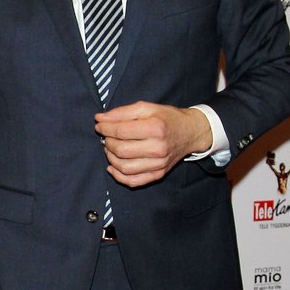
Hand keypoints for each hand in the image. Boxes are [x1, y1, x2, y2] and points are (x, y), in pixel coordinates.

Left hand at [94, 102, 211, 187]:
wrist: (190, 132)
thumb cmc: (167, 118)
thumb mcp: (147, 108)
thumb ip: (122, 112)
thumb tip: (99, 119)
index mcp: (156, 128)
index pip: (121, 132)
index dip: (105, 128)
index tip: (99, 125)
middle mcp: (158, 148)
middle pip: (121, 150)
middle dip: (107, 142)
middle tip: (106, 136)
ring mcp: (159, 164)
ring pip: (124, 167)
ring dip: (110, 158)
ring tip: (110, 148)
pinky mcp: (158, 174)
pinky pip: (133, 181)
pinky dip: (118, 176)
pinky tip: (113, 166)